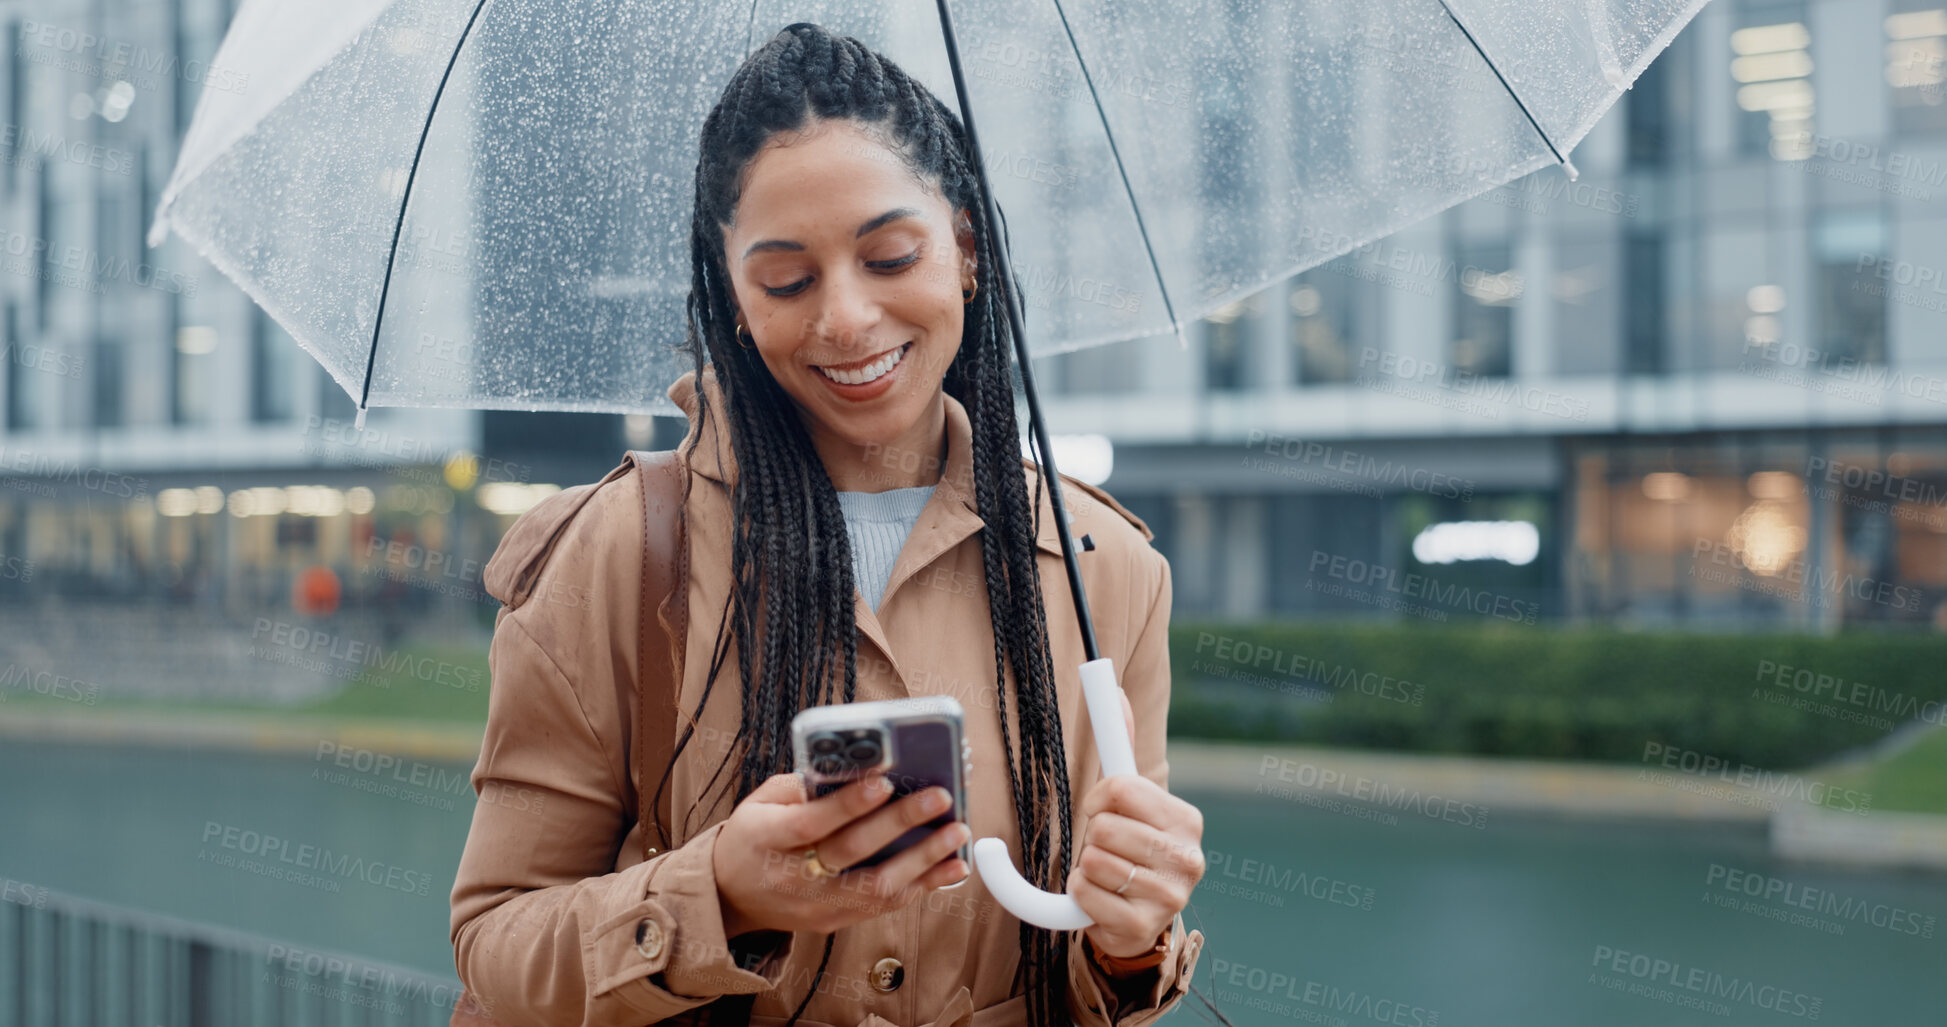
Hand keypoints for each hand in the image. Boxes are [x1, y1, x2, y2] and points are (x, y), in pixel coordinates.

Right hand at [713, 769, 971, 936]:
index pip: (810, 823)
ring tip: (957, 832)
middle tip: (939, 797)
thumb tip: (858, 767)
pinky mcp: (834, 923)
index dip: (848, 805)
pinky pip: (883, 906)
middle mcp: (791, 878)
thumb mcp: (761, 802)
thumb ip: (803, 786)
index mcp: (765, 839)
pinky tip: (951, 866)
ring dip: (923, 860)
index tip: (886, 781)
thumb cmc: (753, 836)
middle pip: (851, 852)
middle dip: (900, 823)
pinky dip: (922, 886)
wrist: (731, 896)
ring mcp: (815, 906)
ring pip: (876, 888)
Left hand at [1066, 689, 1204, 960]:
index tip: (1100, 808)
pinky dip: (1081, 896)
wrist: (1139, 915)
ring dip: (1086, 868)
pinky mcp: (1144, 926)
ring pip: (1092, 861)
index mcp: (1186, 819)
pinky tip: (1101, 899)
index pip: (1120, 788)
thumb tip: (1114, 688)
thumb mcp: (1131, 800)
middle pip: (1102, 827)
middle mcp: (1188, 857)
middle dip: (1092, 836)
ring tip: (1107, 875)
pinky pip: (1085, 897)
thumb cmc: (1131, 847)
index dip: (1098, 798)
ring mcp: (1170, 896)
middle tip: (1107, 848)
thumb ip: (1121, 744)